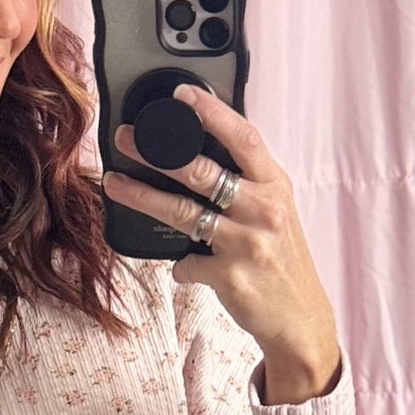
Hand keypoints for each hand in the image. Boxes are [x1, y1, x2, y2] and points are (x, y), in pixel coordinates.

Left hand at [104, 88, 342, 400]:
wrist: (299, 319)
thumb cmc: (280, 259)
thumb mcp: (275, 210)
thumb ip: (247, 181)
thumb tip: (200, 149)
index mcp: (274, 185)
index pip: (244, 138)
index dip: (212, 112)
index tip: (182, 95)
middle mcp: (263, 210)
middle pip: (202, 172)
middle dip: (157, 152)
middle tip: (126, 139)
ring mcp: (247, 244)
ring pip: (184, 213)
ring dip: (143, 197)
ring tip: (115, 184)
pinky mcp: (230, 278)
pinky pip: (187, 263)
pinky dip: (181, 265)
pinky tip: (185, 266)